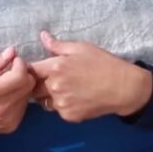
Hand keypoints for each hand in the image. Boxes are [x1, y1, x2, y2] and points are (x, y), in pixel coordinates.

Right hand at [0, 47, 34, 143]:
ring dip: (21, 85)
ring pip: (28, 94)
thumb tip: (11, 52)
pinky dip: (19, 97)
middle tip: (10, 70)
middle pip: (29, 85)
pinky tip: (5, 96)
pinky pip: (24, 105)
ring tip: (6, 84)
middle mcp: (3, 108)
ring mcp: (9, 119)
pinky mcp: (12, 126)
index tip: (12, 60)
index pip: (20, 77)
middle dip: (23, 73)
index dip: (20, 64)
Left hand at [30, 32, 151, 122]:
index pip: (30, 70)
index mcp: (56, 67)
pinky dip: (63, 105)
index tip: (34, 70)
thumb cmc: (103, 64)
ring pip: (44, 100)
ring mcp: (61, 103)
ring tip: (68, 88)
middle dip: (38, 84)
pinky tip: (77, 98)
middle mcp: (54, 86)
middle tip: (53, 79)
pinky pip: (58, 110)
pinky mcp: (68, 116)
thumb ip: (58, 45)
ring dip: (50, 95)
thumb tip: (43, 36)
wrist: (123, 88)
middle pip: (33, 88)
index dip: (29, 70)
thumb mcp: (81, 48)